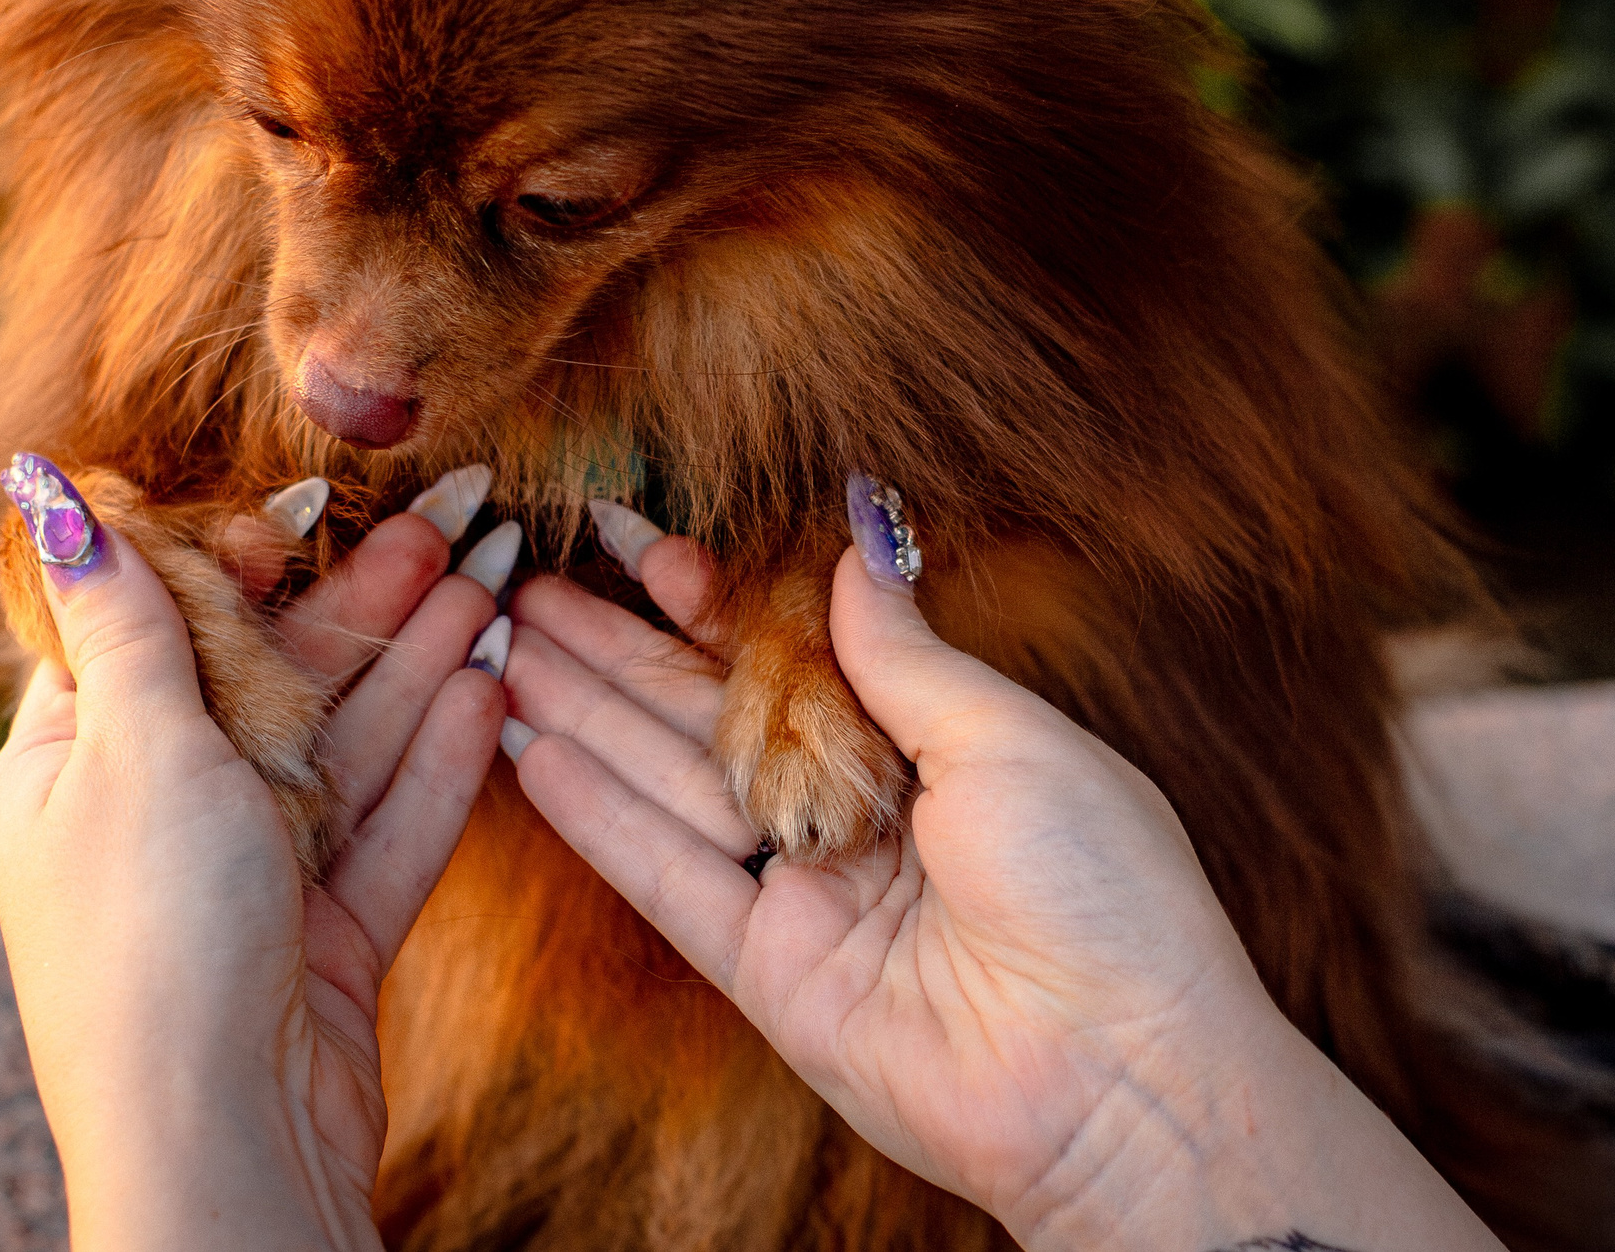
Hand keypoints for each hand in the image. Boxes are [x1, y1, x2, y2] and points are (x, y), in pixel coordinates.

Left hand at [0, 504, 503, 1251]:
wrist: (219, 1143)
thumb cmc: (151, 943)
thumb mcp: (134, 752)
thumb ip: (124, 619)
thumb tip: (44, 492)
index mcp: (74, 762)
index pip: (154, 626)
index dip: (235, 560)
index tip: (308, 508)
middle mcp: (158, 812)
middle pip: (270, 677)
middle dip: (365, 597)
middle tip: (459, 515)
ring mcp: (245, 878)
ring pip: (344, 745)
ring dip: (419, 661)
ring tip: (497, 580)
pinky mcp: (321, 938)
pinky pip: (384, 828)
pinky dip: (435, 762)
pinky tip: (490, 692)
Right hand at [502, 528, 1504, 1251]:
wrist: (1117, 1076)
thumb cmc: (1102, 891)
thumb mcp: (1009, 737)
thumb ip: (906, 650)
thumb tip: (861, 536)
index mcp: (925, 743)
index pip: (790, 654)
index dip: (710, 599)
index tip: (633, 538)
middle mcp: (856, 811)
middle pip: (711, 714)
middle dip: (618, 648)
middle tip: (525, 585)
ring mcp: (807, 892)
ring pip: (670, 784)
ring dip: (584, 714)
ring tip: (497, 647)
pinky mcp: (769, 971)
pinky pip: (668, 879)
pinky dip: (598, 817)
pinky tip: (529, 749)